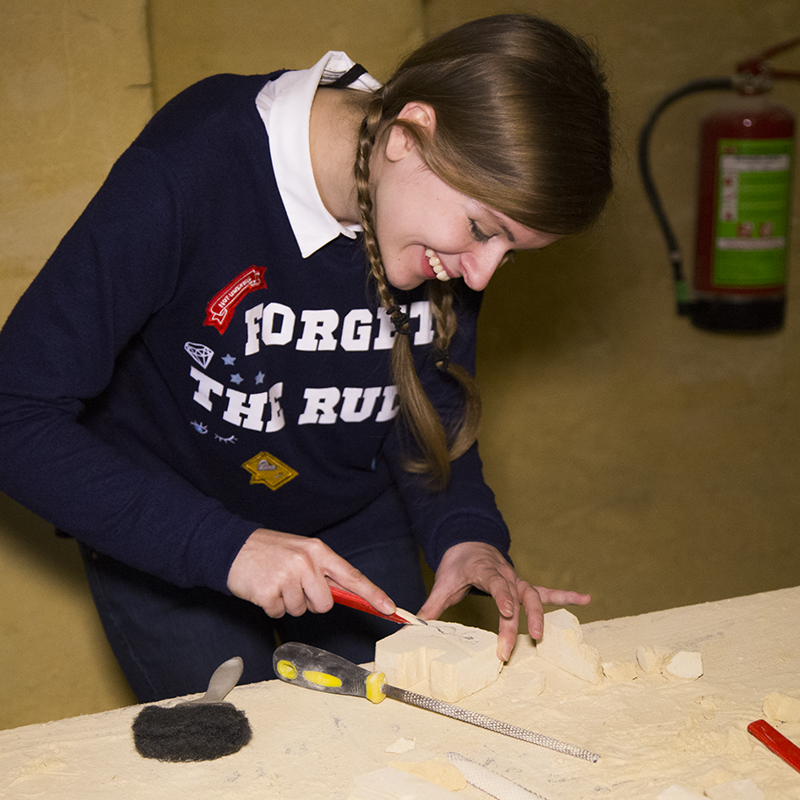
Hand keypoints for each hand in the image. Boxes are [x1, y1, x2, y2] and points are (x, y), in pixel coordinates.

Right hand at [227, 528, 395, 618]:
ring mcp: (287, 576)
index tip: (389, 608)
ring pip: (301, 610)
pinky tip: (264, 589)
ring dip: (288, 603)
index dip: (372, 594)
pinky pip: (279, 613)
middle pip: (325, 603)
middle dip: (311, 602)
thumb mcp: (301, 552)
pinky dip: (272, 607)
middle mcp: (305, 562)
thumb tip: (346, 594)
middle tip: (293, 586)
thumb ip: (323, 571)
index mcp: (318, 551)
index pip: (351, 576)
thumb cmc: (270, 551)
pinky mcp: (268, 591)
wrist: (232, 547)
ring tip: (276, 583)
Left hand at [417, 542, 590, 661]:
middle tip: (510, 648)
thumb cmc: (458, 564)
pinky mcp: (524, 586)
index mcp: (484, 569)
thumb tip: (413, 623)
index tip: (506, 612)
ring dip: (539, 615)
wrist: (470, 543)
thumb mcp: (444, 581)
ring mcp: (517, 579)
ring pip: (532, 596)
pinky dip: (566, 595)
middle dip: (514, 622)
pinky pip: (547, 592)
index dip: (502, 597)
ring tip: (542, 635)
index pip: (495, 583)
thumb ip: (432, 604)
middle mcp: (505, 574)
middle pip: (514, 598)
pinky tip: (586, 598)